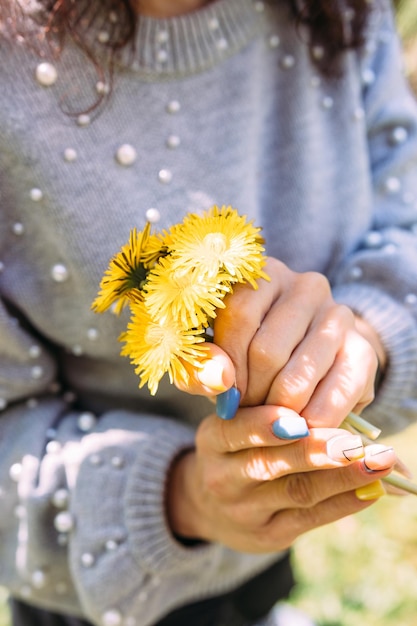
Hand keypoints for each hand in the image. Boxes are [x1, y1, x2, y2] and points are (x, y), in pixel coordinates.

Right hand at [166, 406, 394, 551]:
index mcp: (213, 439)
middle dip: (313, 452)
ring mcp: (245, 511)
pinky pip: (310, 518)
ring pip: (296, 491)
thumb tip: (329, 398)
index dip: (265, 426)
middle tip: (351, 443)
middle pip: (269, 464)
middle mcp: (223, 477)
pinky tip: (371, 490)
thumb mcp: (237, 423)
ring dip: (341, 477)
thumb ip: (273, 410)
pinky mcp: (268, 535)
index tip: (298, 419)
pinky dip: (343, 502)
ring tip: (377, 463)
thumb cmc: (237, 448)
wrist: (212, 505)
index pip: (236, 431)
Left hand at [177, 258, 383, 426]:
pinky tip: (298, 428)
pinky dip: (311, 422)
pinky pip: (333, 396)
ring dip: (277, 411)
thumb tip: (220, 381)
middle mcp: (306, 286)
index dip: (227, 365)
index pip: (240, 316)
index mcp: (264, 274)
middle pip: (268, 350)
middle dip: (251, 393)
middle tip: (246, 411)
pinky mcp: (363, 349)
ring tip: (268, 419)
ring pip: (298, 377)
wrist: (303, 360)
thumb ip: (201, 368)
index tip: (224, 395)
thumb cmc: (245, 356)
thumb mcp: (215, 357)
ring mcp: (339, 315)